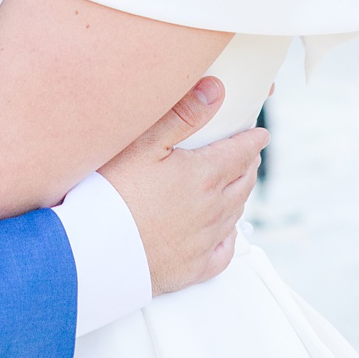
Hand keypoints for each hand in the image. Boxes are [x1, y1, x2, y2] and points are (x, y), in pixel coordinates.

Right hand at [100, 77, 267, 294]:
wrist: (98, 251)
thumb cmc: (112, 192)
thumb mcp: (142, 143)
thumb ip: (181, 115)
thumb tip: (216, 90)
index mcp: (203, 176)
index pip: (240, 153)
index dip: (252, 141)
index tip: (261, 134)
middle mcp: (213, 209)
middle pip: (243, 183)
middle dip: (249, 166)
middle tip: (250, 156)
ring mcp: (206, 241)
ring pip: (235, 214)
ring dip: (241, 195)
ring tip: (240, 184)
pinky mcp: (194, 267)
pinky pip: (224, 252)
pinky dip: (229, 238)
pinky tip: (226, 233)